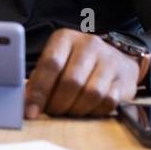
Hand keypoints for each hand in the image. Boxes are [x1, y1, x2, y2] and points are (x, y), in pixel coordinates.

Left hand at [24, 29, 141, 118]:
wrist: (116, 59)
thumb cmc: (76, 63)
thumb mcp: (55, 62)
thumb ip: (39, 79)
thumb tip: (26, 104)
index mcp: (66, 38)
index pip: (50, 64)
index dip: (39, 91)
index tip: (30, 111)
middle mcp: (89, 45)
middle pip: (71, 81)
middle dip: (57, 103)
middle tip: (51, 111)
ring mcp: (110, 61)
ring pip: (91, 94)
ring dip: (76, 109)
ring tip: (68, 111)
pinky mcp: (124, 79)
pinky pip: (108, 102)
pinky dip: (94, 111)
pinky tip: (86, 109)